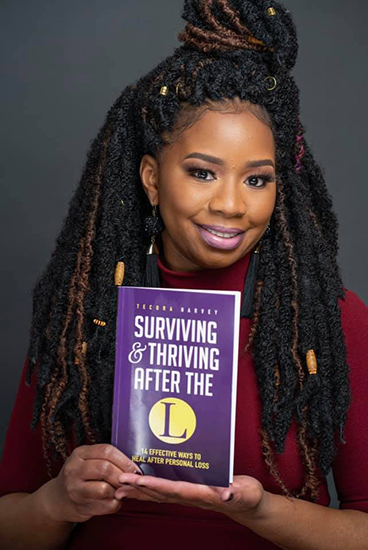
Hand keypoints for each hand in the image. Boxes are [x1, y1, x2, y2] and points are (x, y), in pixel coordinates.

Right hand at [43, 444, 154, 523]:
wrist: (58, 499)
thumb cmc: (80, 476)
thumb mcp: (87, 460)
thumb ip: (106, 459)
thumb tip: (133, 465)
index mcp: (79, 454)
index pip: (106, 451)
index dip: (124, 459)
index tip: (134, 467)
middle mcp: (74, 470)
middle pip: (105, 468)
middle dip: (122, 475)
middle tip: (130, 480)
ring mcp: (75, 490)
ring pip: (105, 489)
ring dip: (118, 491)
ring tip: (120, 490)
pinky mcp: (80, 506)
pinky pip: (105, 506)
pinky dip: (114, 503)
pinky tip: (113, 500)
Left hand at [114, 473, 266, 519]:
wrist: (248, 506)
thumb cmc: (248, 496)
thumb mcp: (247, 492)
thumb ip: (237, 493)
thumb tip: (226, 494)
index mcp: (203, 494)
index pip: (175, 489)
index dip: (156, 485)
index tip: (139, 481)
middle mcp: (191, 496)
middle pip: (161, 493)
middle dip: (139, 488)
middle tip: (119, 482)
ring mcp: (188, 496)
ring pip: (159, 494)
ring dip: (139, 491)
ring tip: (119, 487)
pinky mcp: (188, 492)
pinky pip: (164, 492)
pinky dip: (149, 489)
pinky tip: (137, 485)